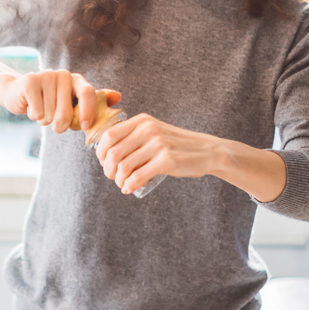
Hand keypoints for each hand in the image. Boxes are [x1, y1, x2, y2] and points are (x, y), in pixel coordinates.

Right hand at [1, 71, 120, 132]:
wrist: (19, 93)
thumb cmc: (50, 102)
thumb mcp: (72, 104)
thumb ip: (94, 103)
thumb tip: (117, 96)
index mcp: (77, 80)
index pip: (88, 93)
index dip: (88, 112)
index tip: (85, 127)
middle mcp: (63, 75)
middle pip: (67, 112)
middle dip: (60, 125)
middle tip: (54, 123)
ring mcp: (46, 75)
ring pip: (50, 115)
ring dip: (44, 120)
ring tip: (41, 111)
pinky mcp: (30, 80)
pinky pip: (37, 111)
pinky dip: (34, 116)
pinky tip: (32, 107)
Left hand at [93, 114, 222, 194]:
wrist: (207, 151)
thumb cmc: (176, 145)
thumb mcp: (154, 131)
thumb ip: (134, 136)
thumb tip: (106, 154)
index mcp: (142, 121)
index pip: (109, 135)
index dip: (101, 152)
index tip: (104, 162)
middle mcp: (148, 129)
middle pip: (113, 153)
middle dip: (108, 169)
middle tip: (113, 177)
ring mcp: (158, 144)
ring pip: (124, 166)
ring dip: (119, 180)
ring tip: (123, 184)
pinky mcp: (167, 160)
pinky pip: (138, 176)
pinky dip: (129, 185)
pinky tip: (129, 188)